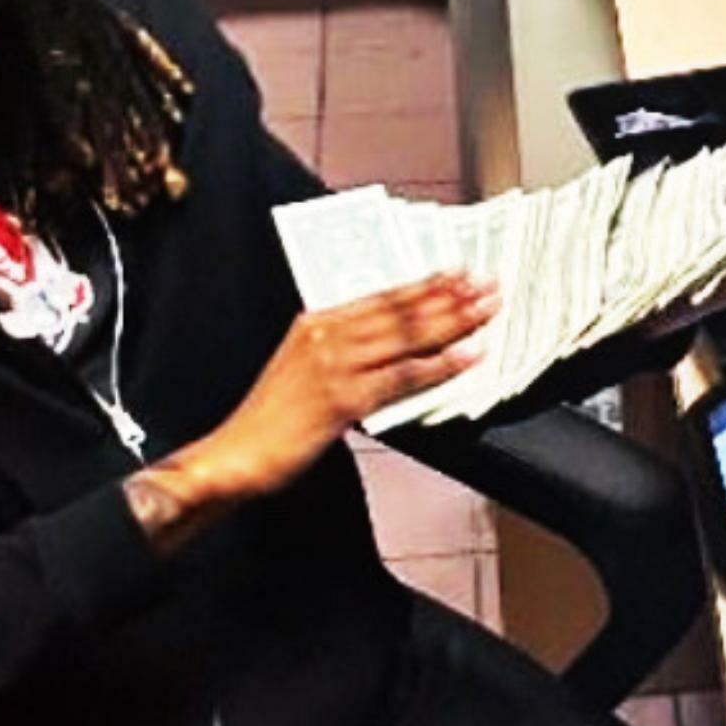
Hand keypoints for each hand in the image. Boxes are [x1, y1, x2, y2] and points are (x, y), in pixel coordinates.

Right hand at [128, 274, 494, 546]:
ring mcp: (334, 365)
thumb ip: (343, 350)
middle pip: (399, 310)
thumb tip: (393, 344)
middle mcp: (325, 335)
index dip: (423, 283)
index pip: (381, 296)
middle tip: (487, 284)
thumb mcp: (304, 368)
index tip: (457, 273)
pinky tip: (466, 357)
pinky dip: (438, 367)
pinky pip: (401, 377)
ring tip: (486, 311)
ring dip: (452, 322)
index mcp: (316, 322)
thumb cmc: (272, 419)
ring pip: (405, 337)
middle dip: (449, 296)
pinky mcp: (343, 398)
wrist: (238, 453)